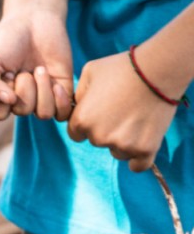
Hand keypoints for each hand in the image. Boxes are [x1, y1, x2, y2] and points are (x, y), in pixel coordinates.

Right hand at [0, 9, 73, 120]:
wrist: (34, 19)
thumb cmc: (6, 40)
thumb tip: (8, 102)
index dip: (3, 97)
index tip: (5, 75)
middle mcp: (20, 100)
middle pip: (23, 111)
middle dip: (24, 87)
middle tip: (24, 68)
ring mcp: (42, 97)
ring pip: (43, 113)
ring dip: (42, 90)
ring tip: (40, 69)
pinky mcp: (62, 91)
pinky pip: (62, 113)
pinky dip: (61, 102)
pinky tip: (57, 85)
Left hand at [70, 50, 178, 171]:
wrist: (158, 70)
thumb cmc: (121, 68)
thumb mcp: (89, 74)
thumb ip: (78, 95)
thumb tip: (75, 107)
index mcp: (82, 120)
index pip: (76, 133)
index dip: (87, 123)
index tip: (100, 113)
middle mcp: (98, 136)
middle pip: (97, 141)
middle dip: (106, 130)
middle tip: (122, 111)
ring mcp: (122, 145)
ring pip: (117, 152)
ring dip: (123, 142)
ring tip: (136, 119)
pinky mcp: (145, 149)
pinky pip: (137, 165)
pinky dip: (138, 158)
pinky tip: (141, 145)